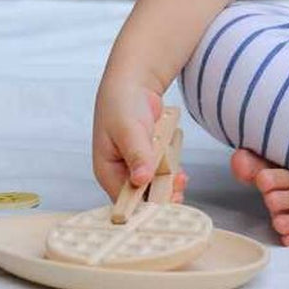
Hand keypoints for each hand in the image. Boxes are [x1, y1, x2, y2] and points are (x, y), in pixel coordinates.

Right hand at [92, 71, 186, 200]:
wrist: (134, 83)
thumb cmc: (122, 103)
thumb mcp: (128, 129)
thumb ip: (137, 154)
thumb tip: (141, 179)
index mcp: (107, 170)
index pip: (124, 199)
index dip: (143, 206)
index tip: (163, 205)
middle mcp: (121, 172)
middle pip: (141, 196)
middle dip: (160, 196)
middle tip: (177, 193)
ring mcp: (136, 166)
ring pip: (155, 186)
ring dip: (168, 185)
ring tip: (181, 181)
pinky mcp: (150, 158)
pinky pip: (162, 173)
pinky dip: (172, 173)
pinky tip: (181, 174)